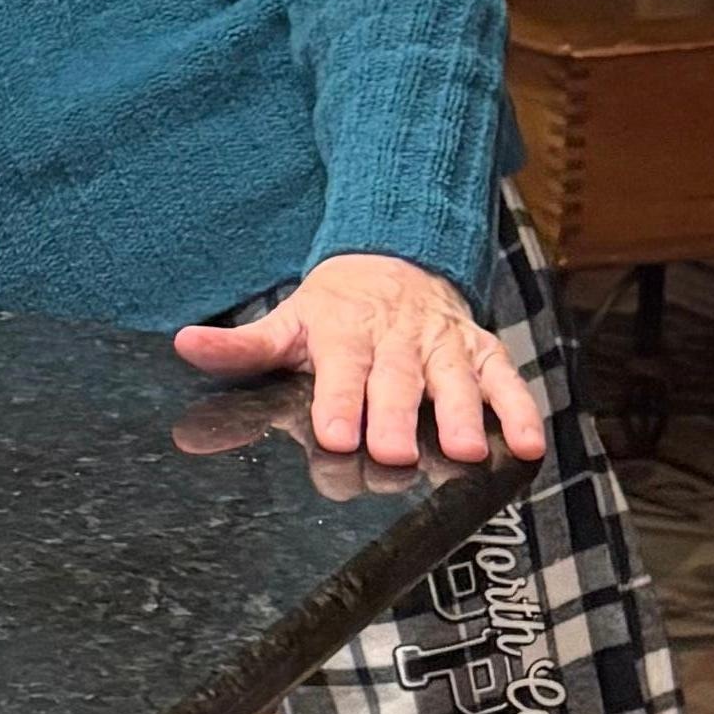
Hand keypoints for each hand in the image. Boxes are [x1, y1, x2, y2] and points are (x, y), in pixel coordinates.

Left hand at [171, 252, 547, 469]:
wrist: (395, 259)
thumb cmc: (334, 310)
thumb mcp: (287, 321)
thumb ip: (242, 346)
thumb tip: (185, 344)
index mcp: (344, 333)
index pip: (341, 371)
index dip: (339, 402)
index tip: (336, 436)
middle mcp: (397, 340)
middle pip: (398, 381)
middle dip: (397, 416)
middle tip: (395, 454)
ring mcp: (444, 346)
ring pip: (456, 381)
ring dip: (464, 415)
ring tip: (467, 453)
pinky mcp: (483, 351)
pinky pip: (507, 379)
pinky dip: (520, 410)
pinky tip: (528, 446)